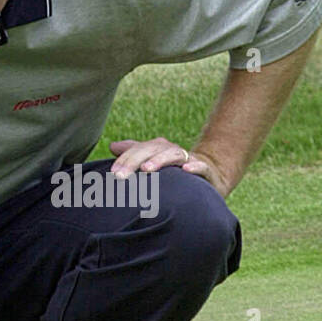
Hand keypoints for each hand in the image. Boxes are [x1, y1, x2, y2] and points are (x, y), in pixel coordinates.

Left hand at [108, 138, 231, 197]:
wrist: (208, 175)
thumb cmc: (174, 171)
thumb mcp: (152, 162)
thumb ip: (134, 153)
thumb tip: (112, 145)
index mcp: (158, 149)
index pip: (139, 149)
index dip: (125, 159)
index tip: (113, 172)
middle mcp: (172, 151)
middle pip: (153, 149)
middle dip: (136, 160)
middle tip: (121, 174)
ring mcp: (189, 160)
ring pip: (174, 155)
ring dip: (160, 160)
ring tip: (147, 170)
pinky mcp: (206, 171)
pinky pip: (201, 166)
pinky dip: (194, 167)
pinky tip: (185, 170)